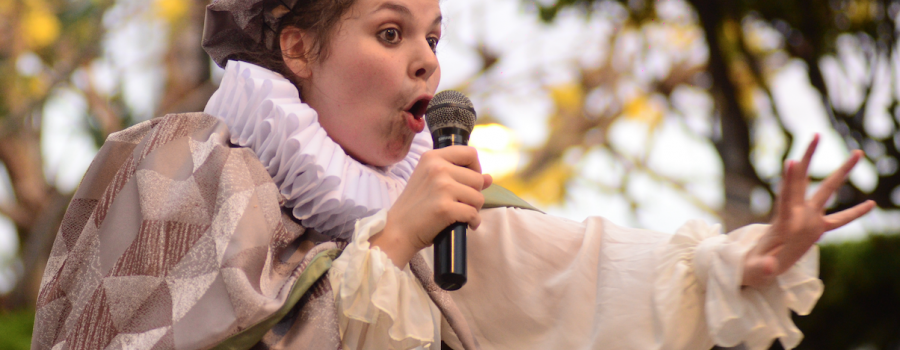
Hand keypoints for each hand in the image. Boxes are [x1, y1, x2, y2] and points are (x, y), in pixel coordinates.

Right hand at [370, 146, 492, 267]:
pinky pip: (473, 214)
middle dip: (474, 194)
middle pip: (477, 178)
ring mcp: (441, 187)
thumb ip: (459, 175)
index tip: (467, 182)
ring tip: (460, 213)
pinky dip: (473, 222)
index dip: (475, 168)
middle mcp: (437, 168)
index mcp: (432, 157)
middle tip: (460, 203)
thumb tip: (489, 178)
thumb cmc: (415, 206)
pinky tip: (465, 225)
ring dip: (474, 209)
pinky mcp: (445, 208)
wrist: (398, 230)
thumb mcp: (432, 182)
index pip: (470, 153)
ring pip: (478, 197)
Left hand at [742, 135, 874, 287]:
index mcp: (782, 221)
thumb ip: (762, 267)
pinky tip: (871, 204)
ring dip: (840, 173)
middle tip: (816, 134)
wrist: (759, 267)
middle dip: (809, 158)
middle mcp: (796, 214)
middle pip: (803, 180)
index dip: (788, 180)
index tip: (791, 160)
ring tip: (857, 153)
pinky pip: (839, 220)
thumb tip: (768, 268)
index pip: (785, 196)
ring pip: (825, 191)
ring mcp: (807, 219)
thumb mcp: (756, 269)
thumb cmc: (755, 267)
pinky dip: (854, 213)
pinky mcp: (816, 229)